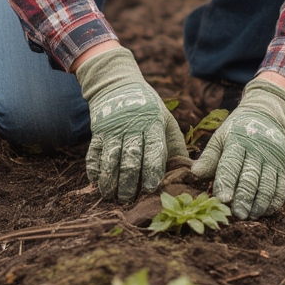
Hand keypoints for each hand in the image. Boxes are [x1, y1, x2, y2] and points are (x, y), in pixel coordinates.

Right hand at [77, 47, 188, 201]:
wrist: (118, 86)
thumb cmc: (149, 109)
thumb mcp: (166, 121)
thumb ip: (176, 145)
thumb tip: (191, 171)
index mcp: (153, 124)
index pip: (154, 148)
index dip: (152, 169)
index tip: (150, 187)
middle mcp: (133, 126)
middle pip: (130, 157)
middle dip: (128, 181)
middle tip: (128, 198)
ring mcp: (113, 129)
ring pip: (110, 157)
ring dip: (110, 179)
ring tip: (111, 196)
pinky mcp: (97, 131)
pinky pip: (94, 153)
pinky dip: (94, 170)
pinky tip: (98, 183)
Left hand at [190, 77, 284, 218]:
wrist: (267, 113)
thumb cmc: (237, 129)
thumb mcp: (221, 137)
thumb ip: (209, 157)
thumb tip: (194, 174)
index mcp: (237, 141)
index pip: (231, 164)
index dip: (226, 181)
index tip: (222, 199)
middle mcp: (257, 149)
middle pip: (250, 177)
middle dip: (244, 197)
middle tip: (237, 214)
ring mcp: (272, 158)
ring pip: (267, 184)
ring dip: (260, 203)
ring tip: (250, 215)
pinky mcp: (283, 165)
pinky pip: (281, 186)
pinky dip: (274, 201)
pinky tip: (266, 211)